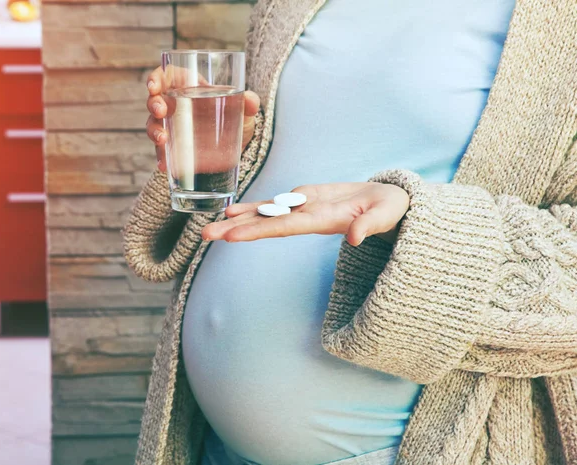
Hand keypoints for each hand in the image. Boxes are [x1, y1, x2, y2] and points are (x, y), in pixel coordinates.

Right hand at [145, 66, 260, 171]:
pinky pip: (163, 151)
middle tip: (161, 112)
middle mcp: (177, 105)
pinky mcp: (176, 147)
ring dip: (154, 131)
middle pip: (156, 99)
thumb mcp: (244, 111)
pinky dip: (162, 157)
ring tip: (162, 140)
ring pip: (154, 125)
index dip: (156, 78)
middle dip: (154, 104)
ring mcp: (174, 127)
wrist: (238, 147)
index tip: (154, 86)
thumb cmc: (237, 119)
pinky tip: (165, 165)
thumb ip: (248, 103)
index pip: (167, 76)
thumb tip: (250, 100)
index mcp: (191, 87)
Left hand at [202, 183, 409, 244]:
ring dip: (239, 218)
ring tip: (212, 223)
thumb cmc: (391, 209)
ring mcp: (305, 208)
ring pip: (267, 213)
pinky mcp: (307, 198)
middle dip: (235, 229)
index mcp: (322, 221)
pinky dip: (255, 205)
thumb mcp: (386, 216)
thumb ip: (371, 226)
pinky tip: (235, 209)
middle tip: (203, 235)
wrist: (390, 202)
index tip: (231, 236)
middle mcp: (307, 217)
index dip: (257, 230)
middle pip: (266, 224)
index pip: (284, 227)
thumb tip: (355, 240)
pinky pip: (277, 202)